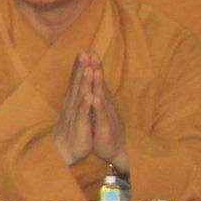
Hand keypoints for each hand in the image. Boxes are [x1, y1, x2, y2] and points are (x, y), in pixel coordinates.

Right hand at [53, 57, 97, 165]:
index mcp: (73, 99)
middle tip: (85, 53)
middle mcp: (72, 103)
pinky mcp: (80, 126)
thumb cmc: (72, 127)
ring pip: (80, 96)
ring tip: (88, 69)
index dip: (80, 65)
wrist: (65, 149)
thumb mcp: (75, 108)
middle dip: (81, 68)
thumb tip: (79, 80)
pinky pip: (83, 114)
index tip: (85, 50)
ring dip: (84, 82)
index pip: (76, 79)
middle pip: (77, 83)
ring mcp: (75, 114)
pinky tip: (90, 96)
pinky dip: (86, 105)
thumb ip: (77, 94)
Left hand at [80, 51, 129, 167]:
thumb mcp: (98, 108)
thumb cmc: (104, 127)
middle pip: (99, 84)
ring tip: (94, 71)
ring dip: (98, 84)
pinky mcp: (106, 127)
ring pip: (101, 97)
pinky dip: (98, 107)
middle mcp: (105, 104)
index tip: (86, 51)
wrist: (114, 149)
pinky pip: (101, 115)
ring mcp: (106, 114)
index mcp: (101, 99)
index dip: (92, 66)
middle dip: (95, 69)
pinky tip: (95, 99)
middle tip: (91, 53)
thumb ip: (96, 94)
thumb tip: (92, 79)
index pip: (96, 80)